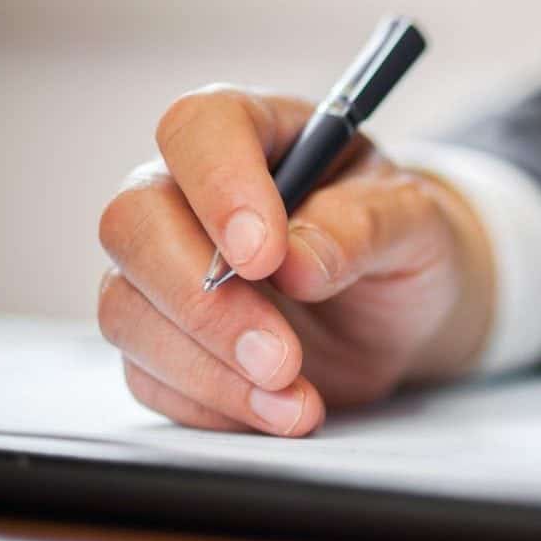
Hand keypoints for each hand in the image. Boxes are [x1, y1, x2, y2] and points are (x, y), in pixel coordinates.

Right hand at [98, 85, 494, 435]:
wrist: (404, 312)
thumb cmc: (403, 243)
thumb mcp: (414, 222)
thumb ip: (364, 226)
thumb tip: (298, 261)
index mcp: (252, 134)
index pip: (198, 128)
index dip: (219, 186)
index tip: (265, 256)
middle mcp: (187, 194)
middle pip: (132, 223)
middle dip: (203, 301)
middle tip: (281, 356)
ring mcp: (164, 269)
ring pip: (126, 308)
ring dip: (207, 367)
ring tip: (295, 400)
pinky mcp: (164, 341)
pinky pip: (147, 375)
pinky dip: (211, 404)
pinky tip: (276, 412)